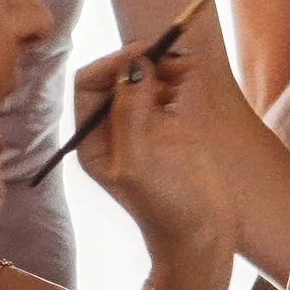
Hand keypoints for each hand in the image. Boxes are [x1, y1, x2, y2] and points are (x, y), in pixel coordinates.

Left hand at [70, 46, 232, 269]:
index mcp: (90, 142)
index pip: (88, 85)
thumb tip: (133, 63)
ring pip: (142, 79)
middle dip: (140, 60)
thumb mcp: (139, 164)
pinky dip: (173, 76)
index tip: (144, 52)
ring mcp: (140, 128)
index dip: (112, 64)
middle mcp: (110, 131)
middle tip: (172, 53)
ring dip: (161, 64)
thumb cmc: (165, 209)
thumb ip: (131, 113)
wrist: (201, 237)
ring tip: (186, 65)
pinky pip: (163, 89)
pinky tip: (187, 76)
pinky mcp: (167, 128)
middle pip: (116, 77)